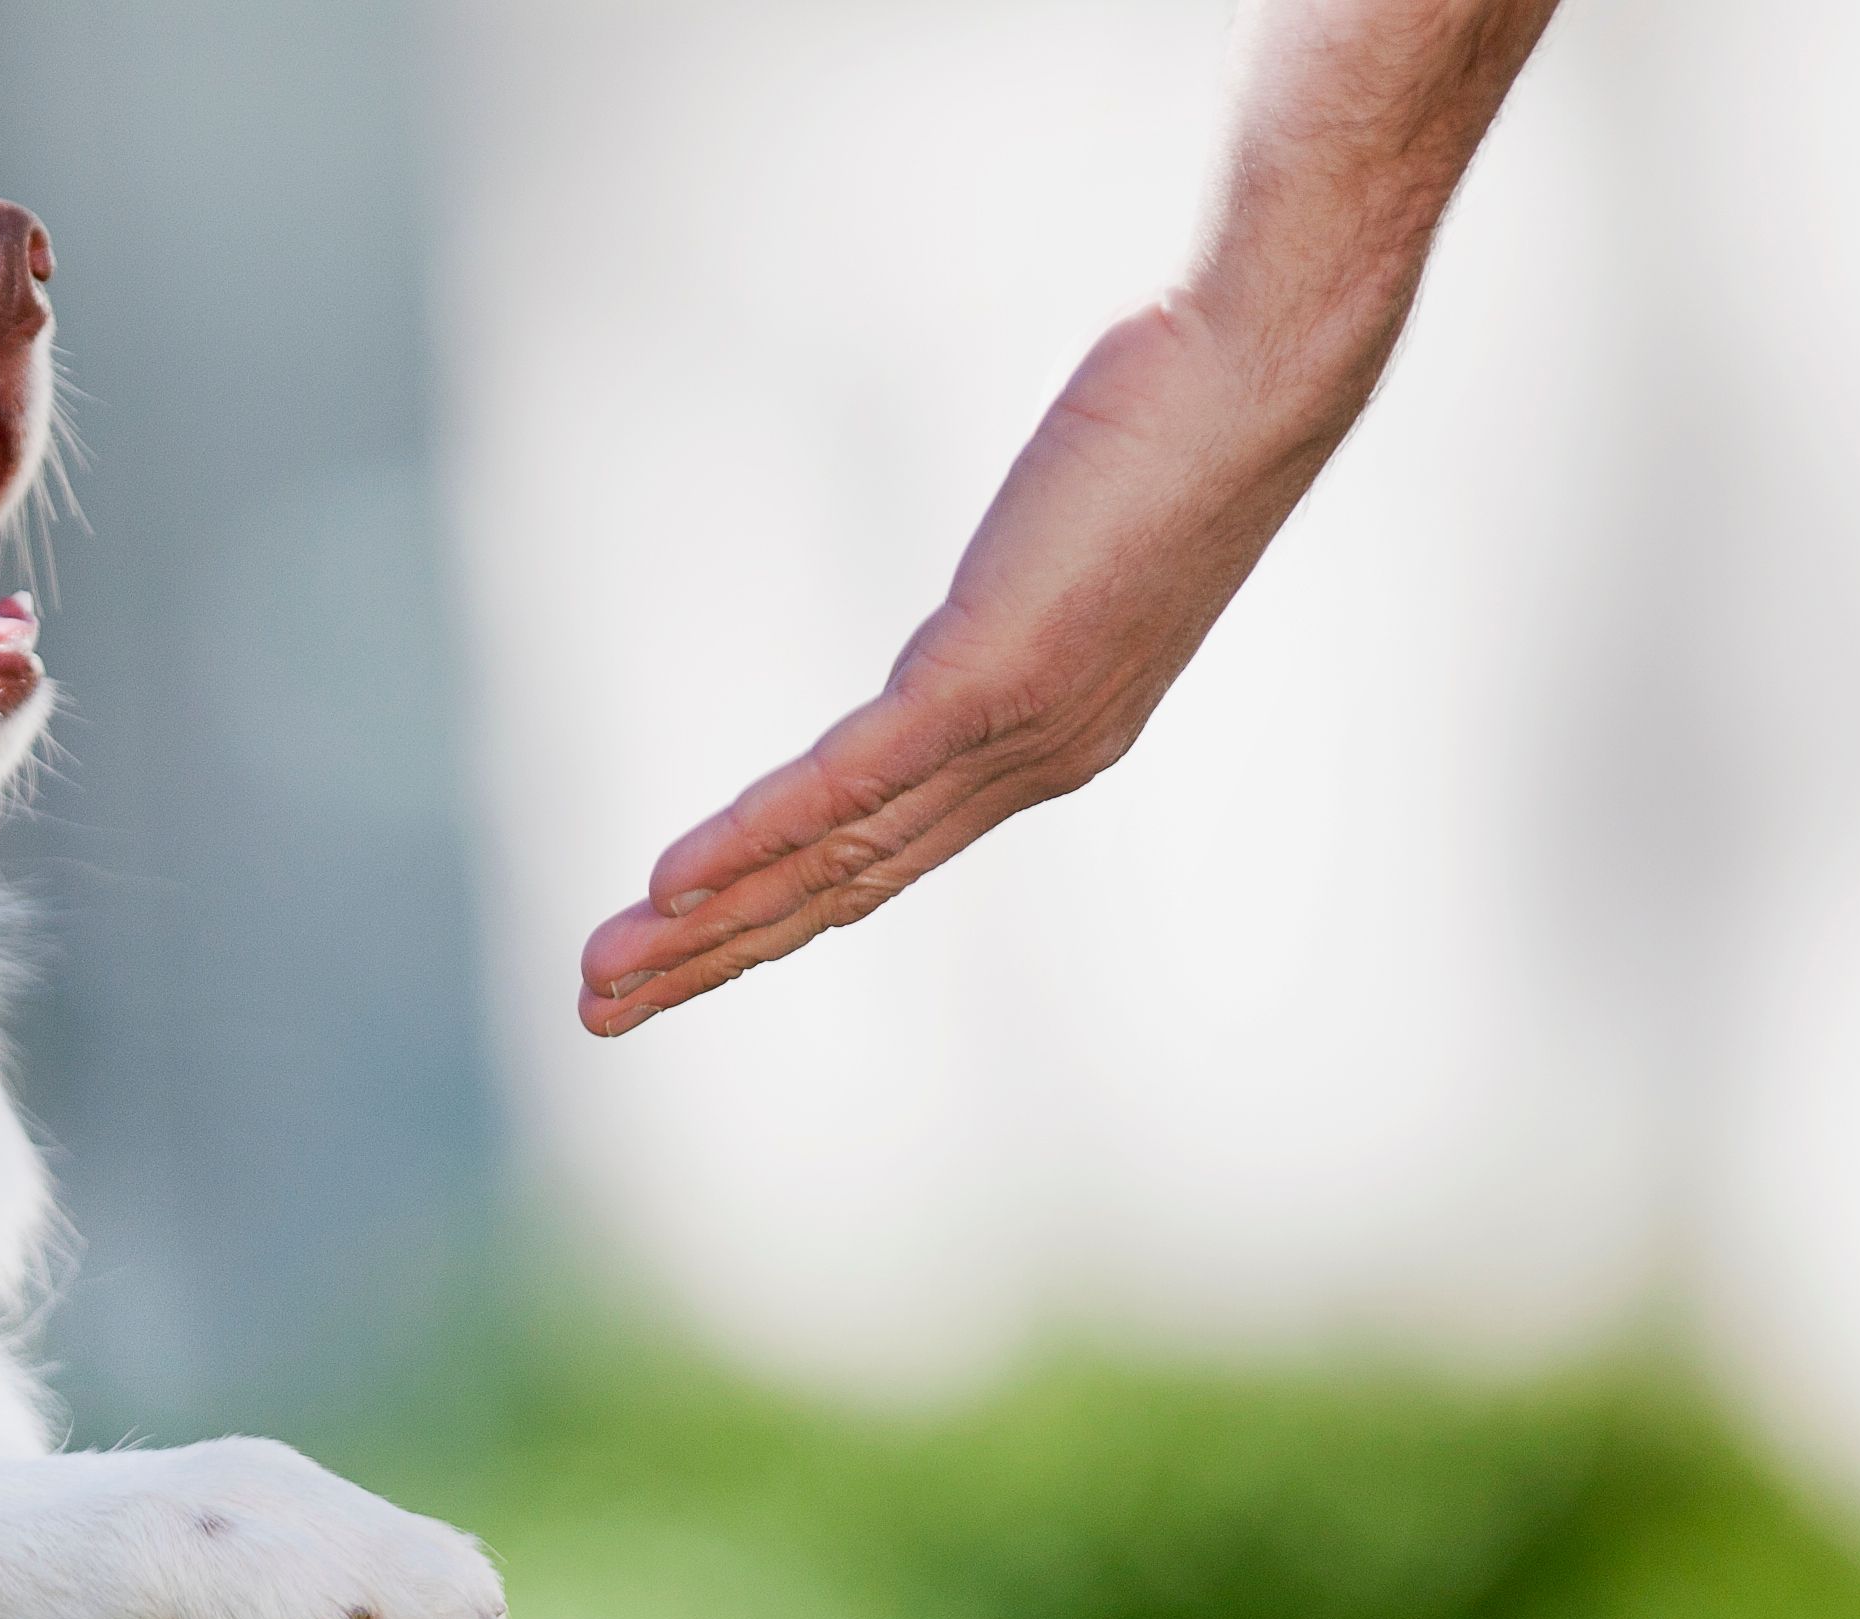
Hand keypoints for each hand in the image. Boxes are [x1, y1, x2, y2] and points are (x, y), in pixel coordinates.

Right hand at [575, 289, 1343, 1036]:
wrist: (1261, 371)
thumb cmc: (1184, 408)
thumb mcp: (1083, 520)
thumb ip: (1028, 574)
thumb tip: (1018, 556)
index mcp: (1047, 739)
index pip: (882, 852)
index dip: (771, 907)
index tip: (673, 940)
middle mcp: (1031, 762)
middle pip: (839, 887)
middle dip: (710, 954)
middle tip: (599, 1006)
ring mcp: (1013, 733)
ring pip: (831, 859)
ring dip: (704, 923)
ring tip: (606, 972)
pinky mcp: (991, 679)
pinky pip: (848, 782)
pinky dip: (752, 837)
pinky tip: (668, 877)